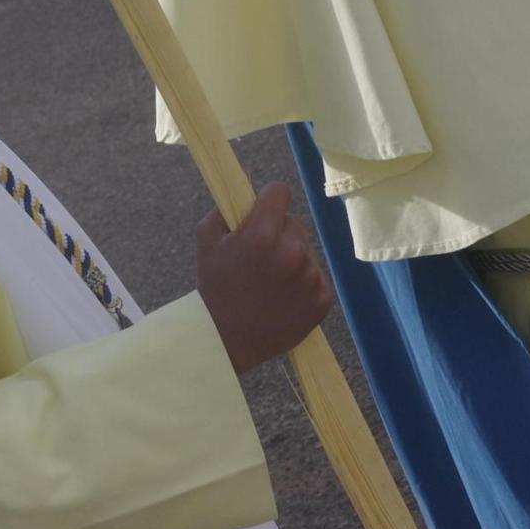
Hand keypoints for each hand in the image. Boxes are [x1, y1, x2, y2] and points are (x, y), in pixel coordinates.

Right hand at [196, 182, 333, 373]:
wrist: (226, 341)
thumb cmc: (214, 289)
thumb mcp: (207, 242)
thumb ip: (224, 209)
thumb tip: (244, 186)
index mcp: (261, 235)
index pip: (280, 192)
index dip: (269, 200)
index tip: (262, 212)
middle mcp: (291, 253)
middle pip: (295, 223)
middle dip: (279, 233)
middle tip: (260, 257)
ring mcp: (310, 278)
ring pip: (306, 251)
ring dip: (292, 259)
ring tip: (270, 282)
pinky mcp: (322, 300)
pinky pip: (316, 277)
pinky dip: (303, 284)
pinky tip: (283, 297)